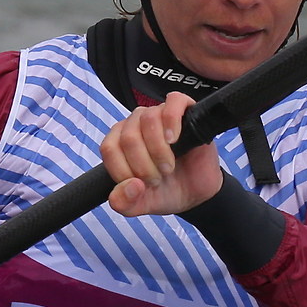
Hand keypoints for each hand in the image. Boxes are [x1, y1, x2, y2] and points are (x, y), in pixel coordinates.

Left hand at [103, 93, 223, 217]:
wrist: (197, 192)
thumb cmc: (166, 191)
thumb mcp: (141, 205)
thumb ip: (124, 202)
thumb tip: (131, 186)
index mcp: (119, 143)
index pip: (109, 148)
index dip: (123, 171)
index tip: (140, 185)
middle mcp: (135, 124)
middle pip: (129, 137)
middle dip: (144, 166)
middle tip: (158, 179)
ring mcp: (159, 114)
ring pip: (148, 119)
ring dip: (159, 150)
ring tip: (169, 167)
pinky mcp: (184, 110)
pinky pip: (173, 101)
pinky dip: (172, 121)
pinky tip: (174, 139)